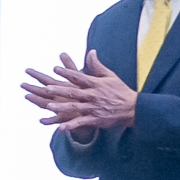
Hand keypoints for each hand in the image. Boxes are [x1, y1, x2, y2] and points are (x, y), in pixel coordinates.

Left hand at [22, 50, 138, 132]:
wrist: (132, 108)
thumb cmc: (119, 90)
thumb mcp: (110, 76)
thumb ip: (97, 65)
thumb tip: (91, 51)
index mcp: (96, 84)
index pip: (79, 77)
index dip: (67, 73)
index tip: (55, 68)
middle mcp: (93, 96)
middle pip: (74, 92)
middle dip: (60, 90)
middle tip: (47, 88)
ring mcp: (93, 108)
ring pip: (75, 107)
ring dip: (62, 107)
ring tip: (48, 106)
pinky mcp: (95, 119)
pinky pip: (81, 122)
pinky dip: (71, 126)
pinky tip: (59, 128)